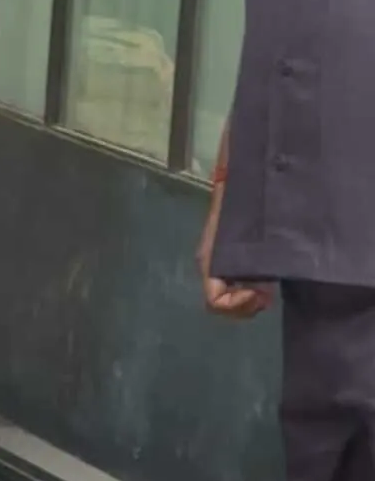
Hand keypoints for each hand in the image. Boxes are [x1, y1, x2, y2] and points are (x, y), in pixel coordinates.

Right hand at [197, 188, 272, 320]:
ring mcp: (220, 262)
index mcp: (210, 257)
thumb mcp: (244, 221)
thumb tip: (267, 282)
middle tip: (268, 297)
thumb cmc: (242, 193)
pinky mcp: (231, 258)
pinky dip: (250, 292)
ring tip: (270, 291)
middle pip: (220, 305)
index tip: (264, 293)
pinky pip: (235, 286)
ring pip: (227, 298)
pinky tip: (268, 282)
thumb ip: (254, 251)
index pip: (215, 299)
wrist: (238, 173)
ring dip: (248, 301)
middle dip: (244, 307)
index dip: (237, 305)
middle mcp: (211, 264)